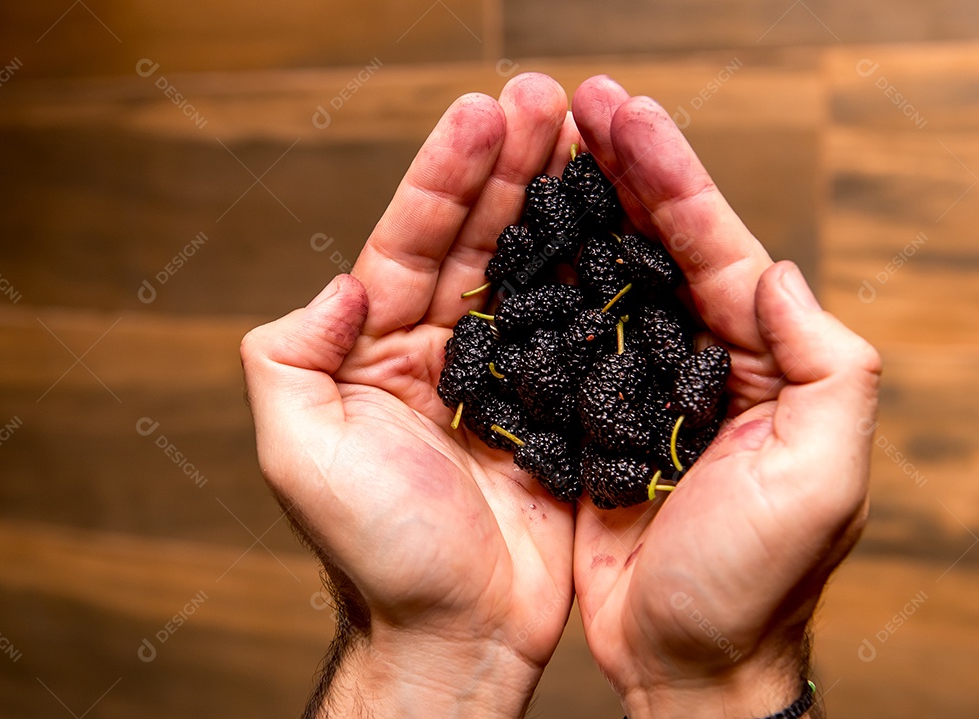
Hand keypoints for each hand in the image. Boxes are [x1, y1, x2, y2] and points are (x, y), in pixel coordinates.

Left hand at [240, 73, 596, 717]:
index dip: (445, 176)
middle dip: (506, 166)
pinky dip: (593, 274)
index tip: (481, 114)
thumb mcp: (298, 451)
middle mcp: (436, 352)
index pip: (411, 242)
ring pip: (527, 270)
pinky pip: (573, 328)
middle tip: (546, 98)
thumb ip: (291, 355)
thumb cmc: (373, 553)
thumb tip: (345, 278)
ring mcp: (498, 377)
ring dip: (553, 201)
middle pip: (475, 239)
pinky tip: (618, 222)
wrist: (453, 634)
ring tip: (585, 134)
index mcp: (375, 350)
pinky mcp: (551, 409)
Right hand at [569, 77, 880, 716]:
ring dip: (576, 209)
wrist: (689, 663)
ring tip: (540, 146)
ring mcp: (641, 385)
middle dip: (621, 166)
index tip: (623, 110)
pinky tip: (511, 241)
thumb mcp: (822, 479)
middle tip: (575, 99)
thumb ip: (827, 367)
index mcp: (762, 360)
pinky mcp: (589, 418)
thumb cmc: (758, 582)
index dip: (672, 173)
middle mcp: (702, 359)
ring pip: (606, 277)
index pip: (716, 245)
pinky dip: (541, 284)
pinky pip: (563, 335)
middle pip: (658, 243)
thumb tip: (778, 269)